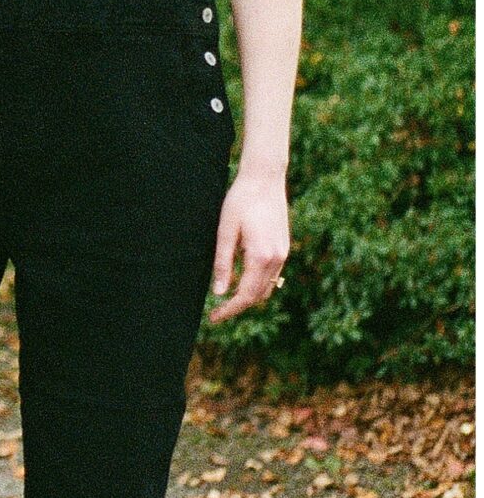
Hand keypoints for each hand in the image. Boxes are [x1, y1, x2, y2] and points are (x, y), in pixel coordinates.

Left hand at [207, 169, 289, 323]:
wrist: (264, 179)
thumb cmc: (240, 201)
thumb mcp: (225, 231)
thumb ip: (222, 263)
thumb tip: (219, 292)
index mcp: (261, 256)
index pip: (245, 295)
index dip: (229, 310)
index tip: (213, 318)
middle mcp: (276, 259)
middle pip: (258, 296)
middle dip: (237, 307)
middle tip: (216, 313)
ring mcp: (283, 254)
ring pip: (267, 288)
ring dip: (248, 297)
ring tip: (227, 299)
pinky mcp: (284, 247)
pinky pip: (272, 275)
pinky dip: (257, 284)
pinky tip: (241, 280)